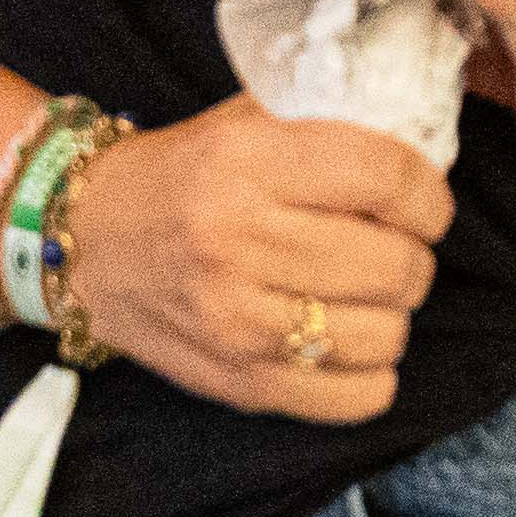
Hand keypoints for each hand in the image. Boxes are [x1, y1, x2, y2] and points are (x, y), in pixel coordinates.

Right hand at [51, 95, 451, 421]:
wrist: (87, 241)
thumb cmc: (182, 174)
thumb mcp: (245, 122)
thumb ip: (329, 119)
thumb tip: (424, 133)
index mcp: (247, 163)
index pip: (385, 179)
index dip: (428, 196)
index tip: (425, 204)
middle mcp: (238, 242)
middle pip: (395, 264)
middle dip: (413, 255)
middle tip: (392, 246)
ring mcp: (236, 322)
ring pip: (385, 334)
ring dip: (392, 313)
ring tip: (366, 293)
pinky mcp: (237, 382)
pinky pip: (354, 398)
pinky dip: (372, 374)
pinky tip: (350, 341)